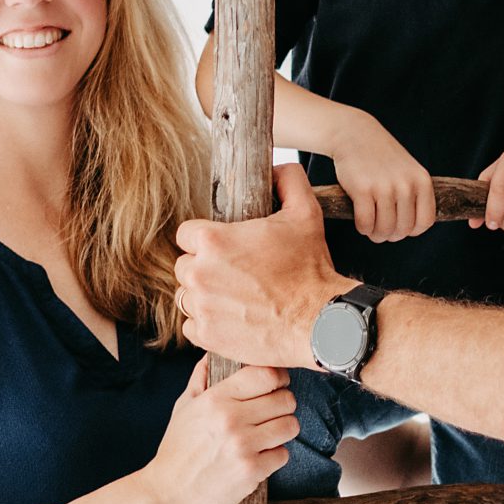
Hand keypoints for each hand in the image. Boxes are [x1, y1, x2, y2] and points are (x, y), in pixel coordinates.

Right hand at [144, 358, 298, 503]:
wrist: (168, 493)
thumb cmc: (177, 449)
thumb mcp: (184, 408)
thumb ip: (201, 379)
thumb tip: (211, 354)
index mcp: (216, 399)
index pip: (266, 375)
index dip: (279, 378)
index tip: (277, 384)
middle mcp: (231, 419)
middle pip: (285, 399)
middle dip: (283, 405)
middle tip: (273, 413)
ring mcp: (243, 445)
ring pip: (290, 425)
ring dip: (283, 430)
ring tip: (267, 435)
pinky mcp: (251, 471)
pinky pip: (283, 454)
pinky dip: (274, 456)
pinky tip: (259, 457)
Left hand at [175, 163, 351, 367]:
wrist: (319, 321)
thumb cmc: (310, 269)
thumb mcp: (305, 214)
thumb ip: (289, 181)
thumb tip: (277, 168)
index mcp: (212, 241)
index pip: (186, 234)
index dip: (206, 240)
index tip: (225, 248)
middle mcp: (199, 273)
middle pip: (184, 266)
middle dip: (205, 268)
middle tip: (235, 274)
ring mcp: (201, 307)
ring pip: (187, 296)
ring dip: (205, 296)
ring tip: (235, 297)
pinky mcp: (206, 335)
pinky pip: (192, 326)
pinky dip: (208, 324)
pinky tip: (232, 318)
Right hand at [328, 112, 434, 242]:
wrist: (355, 134)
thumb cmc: (381, 157)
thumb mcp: (408, 171)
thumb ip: (414, 196)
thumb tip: (411, 230)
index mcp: (422, 181)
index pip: (425, 222)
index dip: (411, 231)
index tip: (400, 226)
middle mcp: (406, 185)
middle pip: (403, 229)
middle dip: (391, 235)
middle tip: (381, 229)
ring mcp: (384, 187)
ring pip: (384, 229)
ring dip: (376, 235)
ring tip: (371, 228)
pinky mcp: (362, 189)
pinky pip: (366, 223)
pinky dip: (363, 229)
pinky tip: (361, 222)